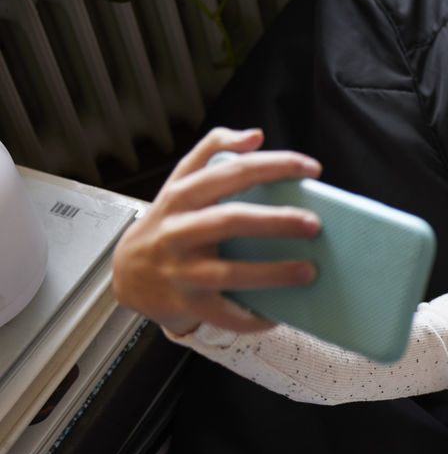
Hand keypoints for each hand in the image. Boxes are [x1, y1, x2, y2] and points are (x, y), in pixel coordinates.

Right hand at [111, 127, 322, 335]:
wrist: (127, 275)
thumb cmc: (167, 225)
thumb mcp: (179, 184)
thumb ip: (212, 153)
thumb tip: (254, 136)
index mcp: (181, 196)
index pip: (231, 172)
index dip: (274, 167)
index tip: (312, 169)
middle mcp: (177, 231)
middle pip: (229, 221)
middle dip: (274, 221)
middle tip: (314, 224)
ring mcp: (180, 270)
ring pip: (228, 273)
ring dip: (272, 273)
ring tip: (309, 271)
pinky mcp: (185, 304)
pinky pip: (224, 314)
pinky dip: (252, 317)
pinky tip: (279, 314)